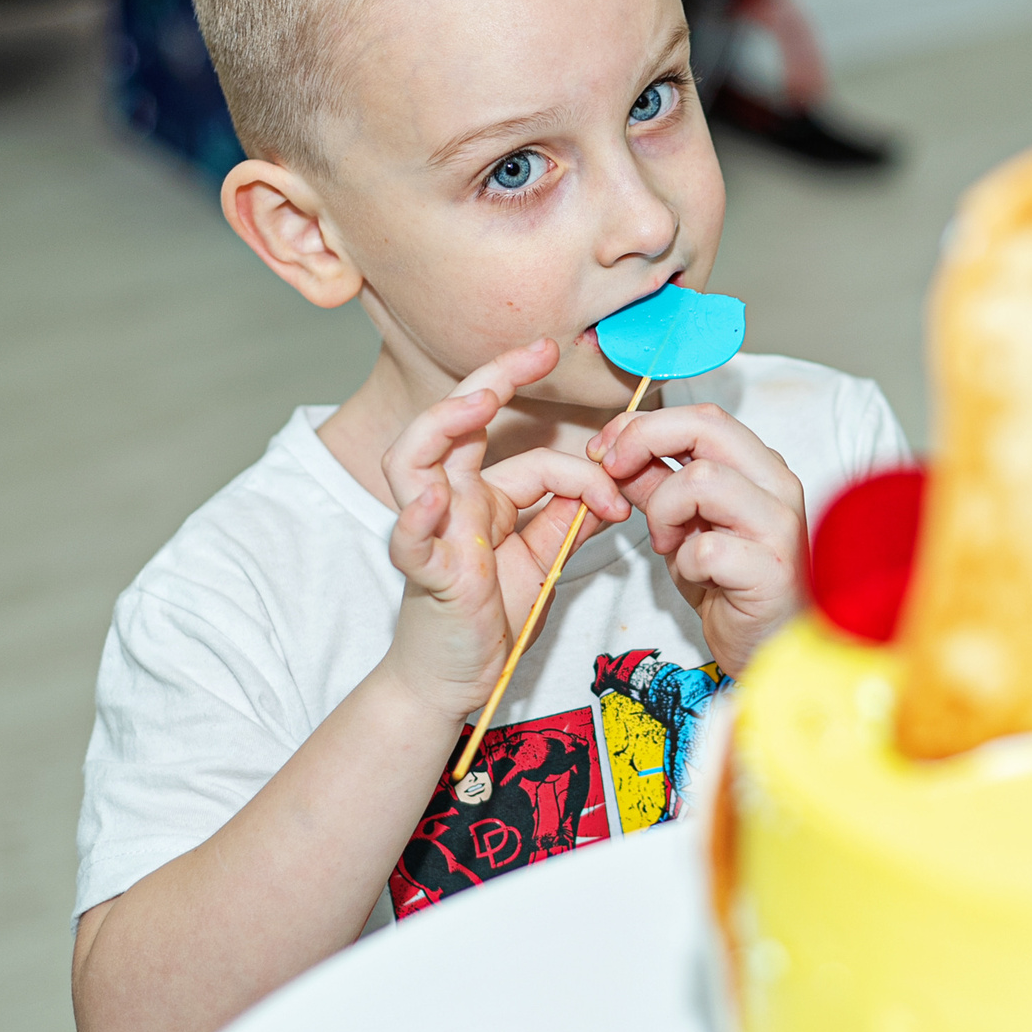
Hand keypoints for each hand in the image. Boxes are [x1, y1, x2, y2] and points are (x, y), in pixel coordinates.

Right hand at [382, 340, 630, 718]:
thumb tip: (608, 488)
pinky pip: (409, 539)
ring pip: (412, 458)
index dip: (583, 472)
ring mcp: (431, 531)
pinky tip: (433, 499)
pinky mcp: (423, 573)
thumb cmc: (488, 619)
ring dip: (443, 424)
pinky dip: (416, 516)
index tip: (623, 494)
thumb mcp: (542, 563)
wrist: (452, 680)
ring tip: (479, 402)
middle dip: (493, 378)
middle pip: (455, 422)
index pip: (535, 460)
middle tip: (539, 350)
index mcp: (483, 498)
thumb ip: (567, 523)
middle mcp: (450, 502)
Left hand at [591, 403, 806, 676]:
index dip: (644, 424)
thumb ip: (657, 486)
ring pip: (702, 480)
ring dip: (664, 510)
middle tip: (613, 472)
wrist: (771, 649)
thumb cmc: (733, 588)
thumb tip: (615, 452)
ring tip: (667, 542)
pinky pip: (706, 548)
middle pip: (707, 427)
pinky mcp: (772, 570)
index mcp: (760, 467)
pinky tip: (696, 578)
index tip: (605, 450)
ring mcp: (780, 525)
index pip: (703, 417)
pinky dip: (684, 563)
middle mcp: (778, 485)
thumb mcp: (684, 527)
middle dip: (644, 441)